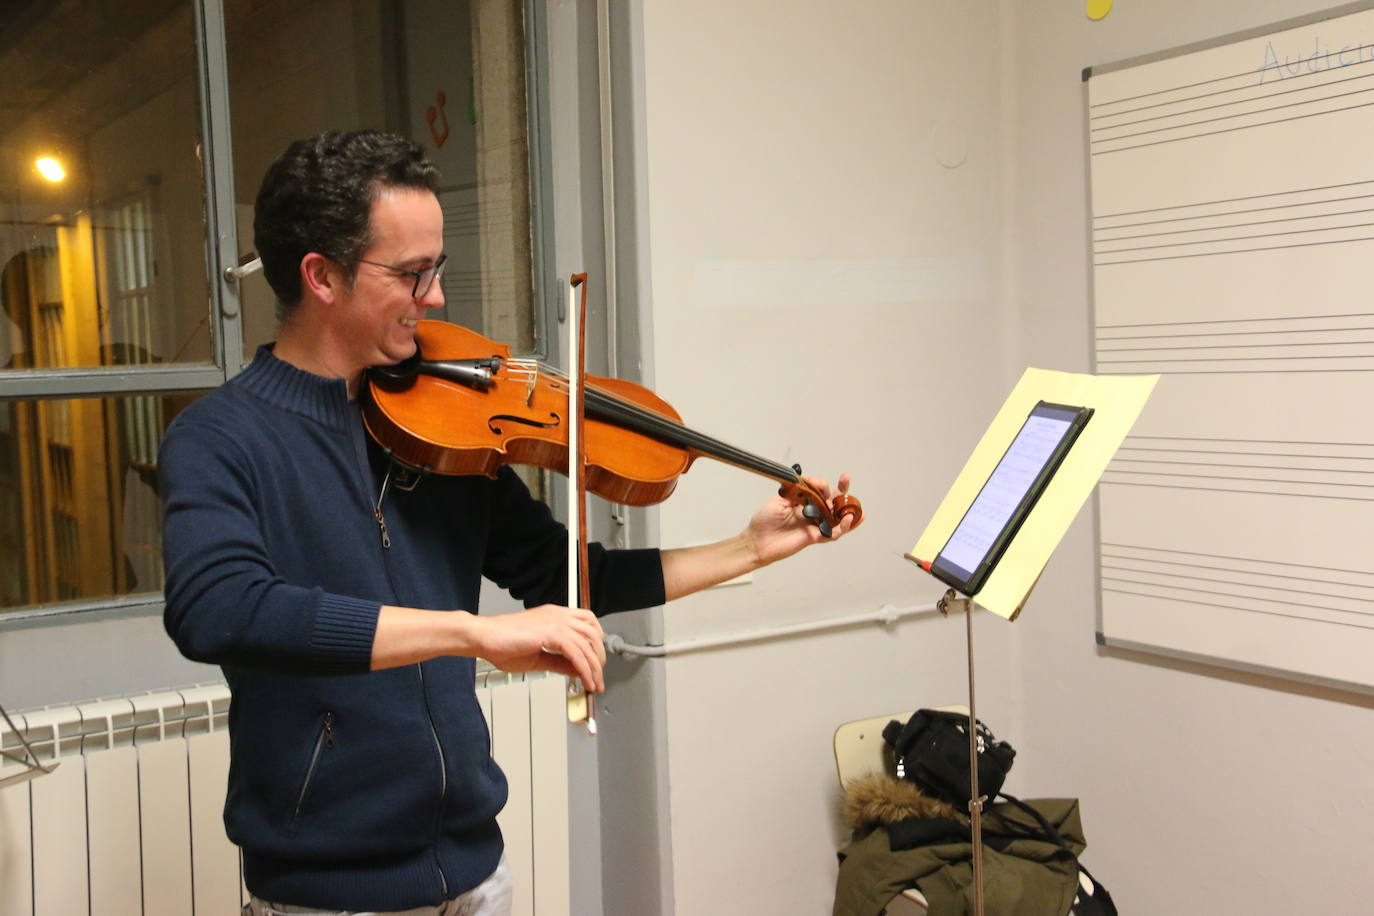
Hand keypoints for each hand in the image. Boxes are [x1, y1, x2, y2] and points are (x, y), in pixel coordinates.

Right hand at [471, 604, 606, 692]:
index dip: (596, 642)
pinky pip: (577, 653)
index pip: (588, 622)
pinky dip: (585, 670)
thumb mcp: (538, 657)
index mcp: (555, 616)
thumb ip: (559, 662)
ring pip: (588, 644)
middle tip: (598, 677)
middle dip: (599, 658)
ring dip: (594, 668)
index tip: (597, 661)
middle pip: (593, 634)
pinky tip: (586, 681)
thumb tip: (577, 670)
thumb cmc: (501, 644)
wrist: (483, 638)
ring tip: (595, 684)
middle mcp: (558, 615)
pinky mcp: (552, 632)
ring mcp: (556, 622)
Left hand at [746, 472, 860, 566]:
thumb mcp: (780, 500)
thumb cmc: (764, 521)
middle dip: (842, 490)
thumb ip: (796, 492)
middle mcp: (811, 513)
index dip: (820, 484)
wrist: (757, 540)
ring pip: (837, 518)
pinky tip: (850, 519)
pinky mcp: (815, 537)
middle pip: (832, 501)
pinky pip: (833, 533)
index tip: (815, 483)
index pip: (818, 490)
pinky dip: (844, 527)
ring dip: (849, 511)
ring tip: (856, 504)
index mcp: (803, 502)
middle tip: (846, 477)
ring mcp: (814, 525)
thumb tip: (809, 484)